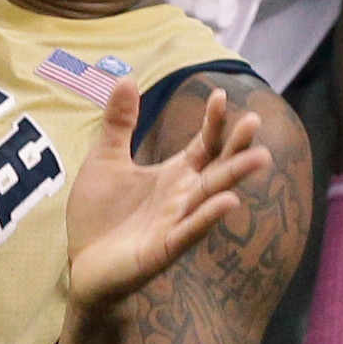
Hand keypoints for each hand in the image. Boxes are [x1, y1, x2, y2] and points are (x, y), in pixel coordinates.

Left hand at [66, 81, 269, 314]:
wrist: (83, 266)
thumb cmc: (100, 215)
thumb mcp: (104, 159)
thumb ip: (118, 123)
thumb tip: (126, 77)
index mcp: (172, 175)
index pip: (202, 145)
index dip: (213, 123)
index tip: (221, 94)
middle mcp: (181, 197)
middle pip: (216, 167)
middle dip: (236, 146)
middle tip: (255, 119)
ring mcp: (176, 224)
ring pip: (210, 197)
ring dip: (233, 178)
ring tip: (259, 157)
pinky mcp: (163, 249)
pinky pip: (189, 231)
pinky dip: (208, 216)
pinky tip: (228, 201)